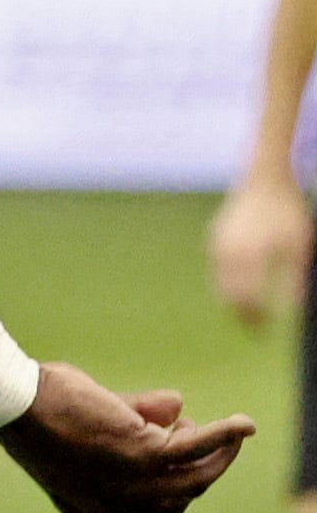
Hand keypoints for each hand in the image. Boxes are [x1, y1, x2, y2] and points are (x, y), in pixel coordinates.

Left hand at [0, 361, 253, 512]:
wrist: (15, 401)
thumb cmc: (41, 403)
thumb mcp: (92, 416)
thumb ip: (133, 413)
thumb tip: (178, 404)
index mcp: (91, 503)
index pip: (148, 506)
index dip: (172, 479)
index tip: (175, 444)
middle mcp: (112, 502)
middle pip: (180, 495)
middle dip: (201, 468)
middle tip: (203, 434)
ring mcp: (130, 481)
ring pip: (196, 475)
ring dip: (220, 454)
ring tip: (234, 430)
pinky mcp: (144, 454)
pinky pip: (198, 446)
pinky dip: (226, 434)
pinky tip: (244, 423)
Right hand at [207, 172, 309, 324]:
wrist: (264, 180)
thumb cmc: (288, 212)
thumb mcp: (299, 247)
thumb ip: (294, 278)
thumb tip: (293, 309)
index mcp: (249, 257)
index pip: (247, 299)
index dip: (255, 318)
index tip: (263, 332)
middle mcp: (227, 255)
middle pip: (229, 296)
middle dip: (241, 314)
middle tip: (255, 329)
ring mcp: (217, 247)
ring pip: (220, 284)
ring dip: (233, 300)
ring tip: (249, 312)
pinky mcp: (214, 240)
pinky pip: (219, 268)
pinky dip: (229, 281)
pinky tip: (242, 284)